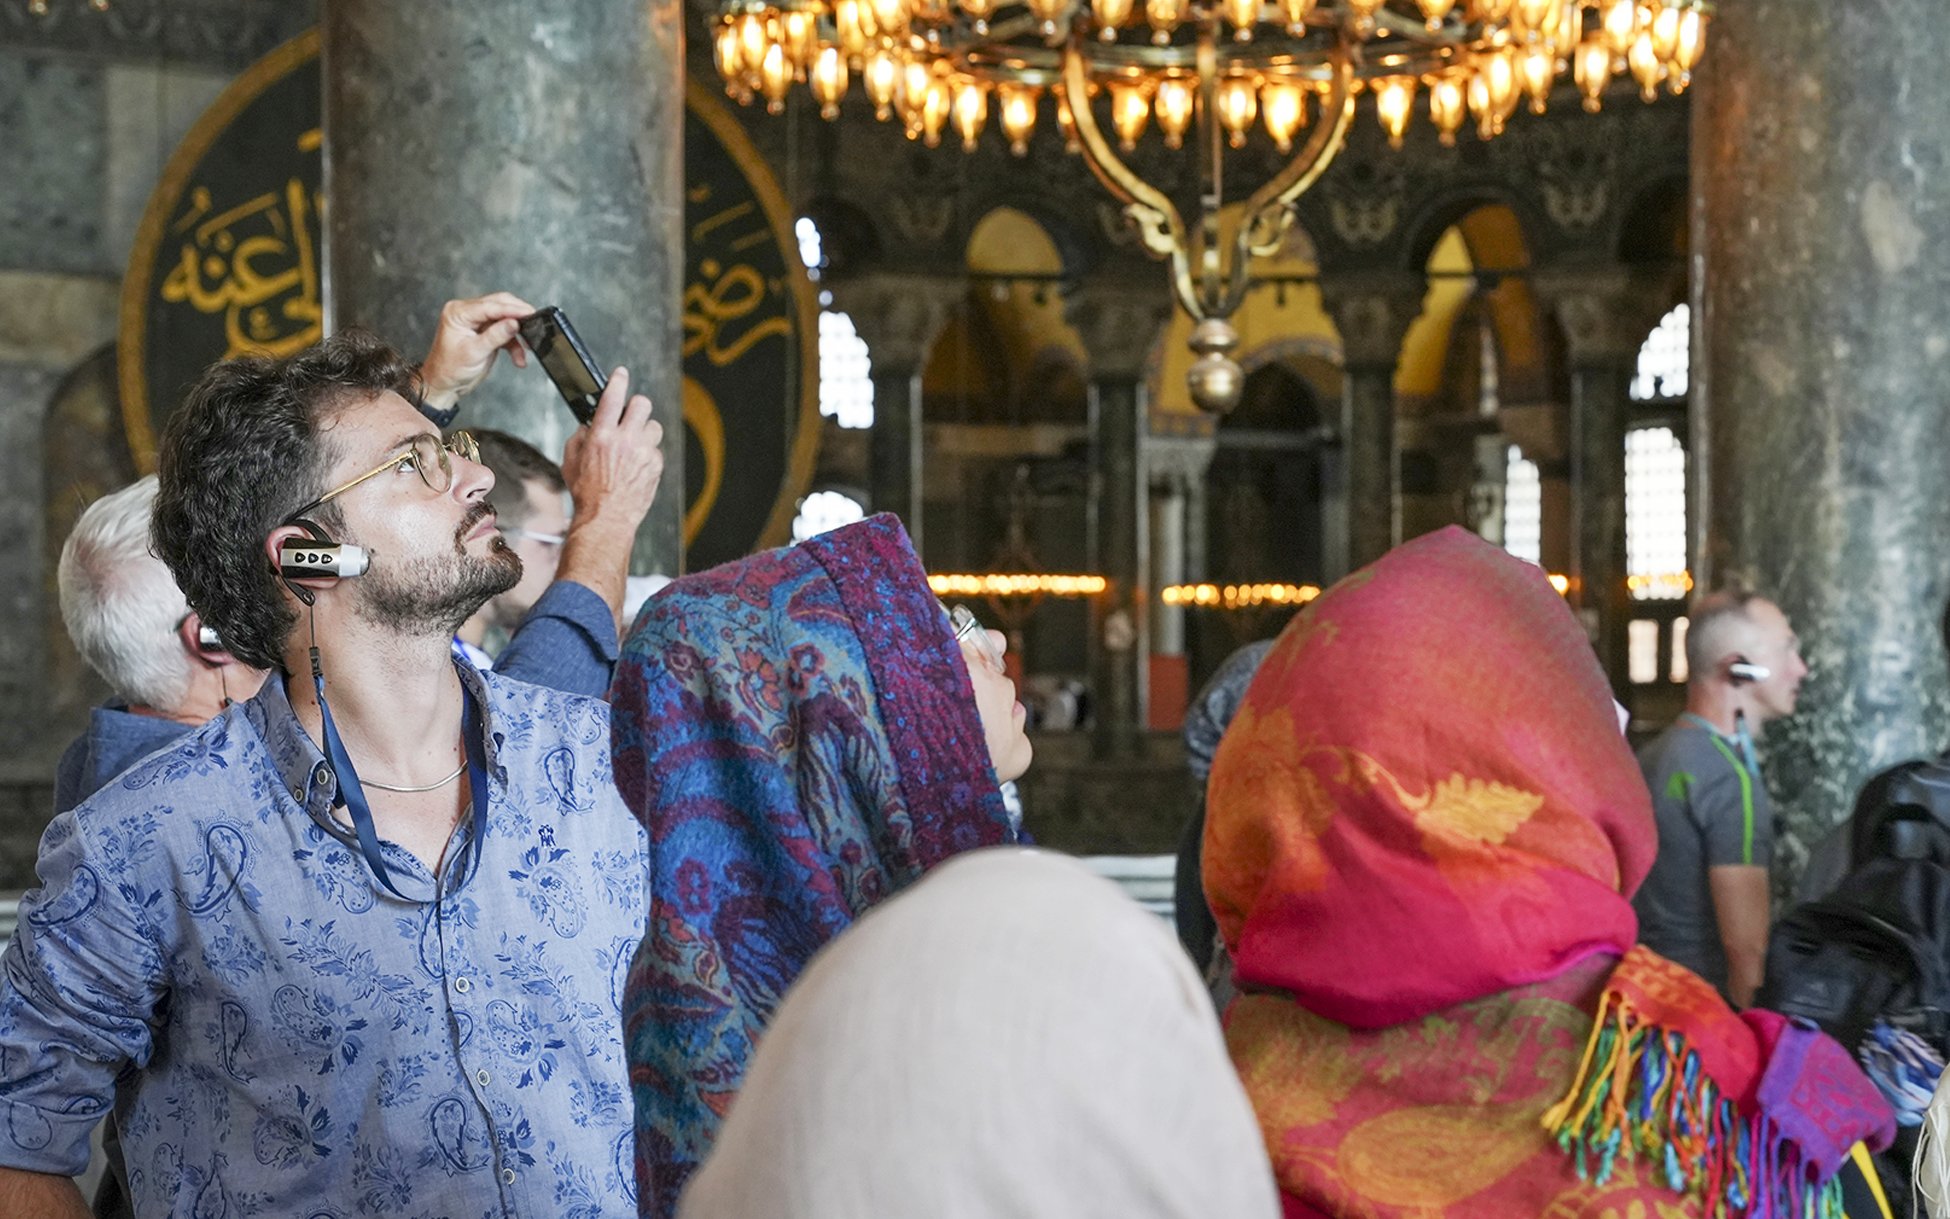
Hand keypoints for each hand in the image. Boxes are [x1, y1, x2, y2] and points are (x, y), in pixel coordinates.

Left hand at [418, 292, 535, 411]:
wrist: (444, 385)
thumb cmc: (450, 369)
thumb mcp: (474, 353)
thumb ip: (496, 336)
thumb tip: (514, 322)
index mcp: (458, 312)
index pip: (490, 305)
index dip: (512, 309)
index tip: (530, 313)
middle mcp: (466, 313)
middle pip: (499, 306)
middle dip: (518, 317)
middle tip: (534, 323)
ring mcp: (476, 322)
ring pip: (505, 319)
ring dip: (517, 334)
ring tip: (526, 347)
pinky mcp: (485, 332)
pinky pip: (504, 332)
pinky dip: (514, 344)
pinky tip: (519, 357)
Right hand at [560, 367, 663, 537]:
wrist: (607, 518)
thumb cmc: (586, 493)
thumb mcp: (570, 460)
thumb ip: (580, 437)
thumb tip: (589, 425)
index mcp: (602, 436)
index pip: (613, 397)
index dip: (618, 380)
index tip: (620, 374)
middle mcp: (625, 441)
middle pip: (642, 404)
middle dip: (635, 405)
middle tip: (629, 414)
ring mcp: (644, 453)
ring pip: (653, 426)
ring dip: (644, 430)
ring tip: (633, 444)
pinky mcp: (656, 465)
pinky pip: (656, 449)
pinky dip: (647, 453)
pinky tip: (636, 464)